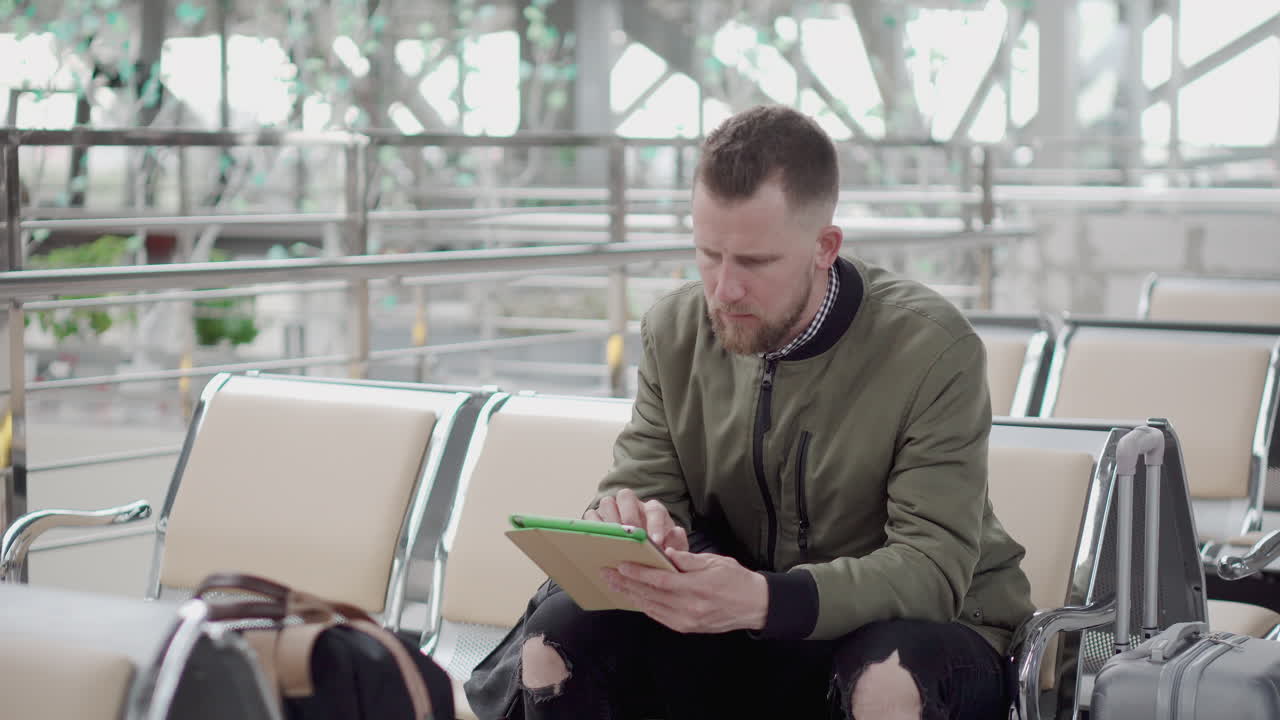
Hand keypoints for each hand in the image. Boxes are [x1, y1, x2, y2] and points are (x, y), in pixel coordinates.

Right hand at [585, 488, 688, 551]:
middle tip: (631, 536)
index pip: (654, 510)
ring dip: (609, 520)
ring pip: (606, 503)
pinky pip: (590, 516)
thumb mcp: (672, 552)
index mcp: (653, 511)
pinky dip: (593, 527)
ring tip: (613, 540)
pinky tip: (598, 543)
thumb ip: (677, 544)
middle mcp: (632, 506)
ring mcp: (613, 512)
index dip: (655, 524)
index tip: (656, 542)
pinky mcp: (597, 521)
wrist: (642, 563)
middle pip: (625, 496)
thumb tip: (675, 532)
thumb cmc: (658, 555)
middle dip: (628, 515)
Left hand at [601, 549, 768, 633]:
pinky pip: (660, 616)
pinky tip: (634, 597)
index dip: (638, 573)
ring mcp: (687, 621)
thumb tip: (666, 554)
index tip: (621, 565)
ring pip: (651, 607)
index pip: (660, 580)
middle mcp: (690, 607)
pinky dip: (645, 606)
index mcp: (697, 587)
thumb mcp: (715, 562)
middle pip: (650, 595)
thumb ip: (688, 559)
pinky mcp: (687, 628)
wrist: (755, 606)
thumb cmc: (736, 579)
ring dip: (631, 596)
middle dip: (626, 583)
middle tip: (607, 574)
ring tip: (614, 585)